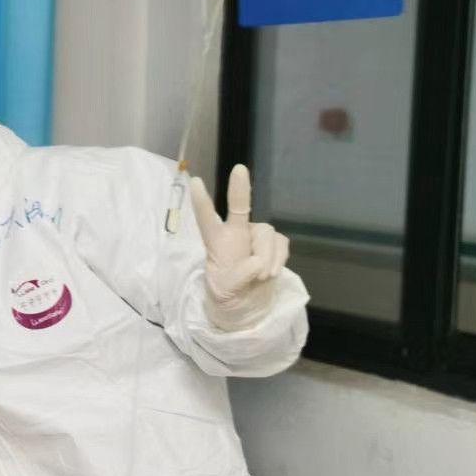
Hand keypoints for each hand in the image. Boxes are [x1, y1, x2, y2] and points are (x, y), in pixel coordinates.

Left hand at [189, 165, 288, 331]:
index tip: (194, 182)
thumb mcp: (225, 292)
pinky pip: (281, 244)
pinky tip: (271, 273)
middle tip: (239, 169)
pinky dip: (279, 260)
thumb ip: (238, 278)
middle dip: (240, 189)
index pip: (207, 219)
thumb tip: (257, 263)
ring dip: (268, 259)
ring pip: (267, 235)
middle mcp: (236, 232)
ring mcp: (256, 235)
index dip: (202, 202)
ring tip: (260, 277)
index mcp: (216, 242)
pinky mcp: (275, 243)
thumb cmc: (229, 294)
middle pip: (241, 209)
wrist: (249, 305)